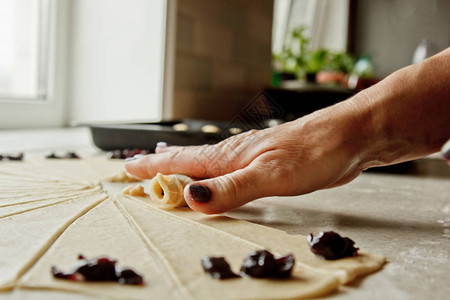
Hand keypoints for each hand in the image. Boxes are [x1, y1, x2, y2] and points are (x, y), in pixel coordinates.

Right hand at [125, 103, 368, 213]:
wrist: (351, 137)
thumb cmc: (315, 150)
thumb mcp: (271, 174)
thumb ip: (232, 187)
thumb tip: (191, 196)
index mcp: (232, 156)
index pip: (184, 162)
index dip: (156, 167)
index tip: (130, 169)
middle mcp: (237, 155)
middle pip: (190, 161)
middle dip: (163, 166)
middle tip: (140, 169)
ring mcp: (252, 158)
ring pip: (209, 165)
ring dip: (185, 168)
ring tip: (168, 169)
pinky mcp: (267, 165)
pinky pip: (230, 171)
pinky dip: (213, 174)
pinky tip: (217, 176)